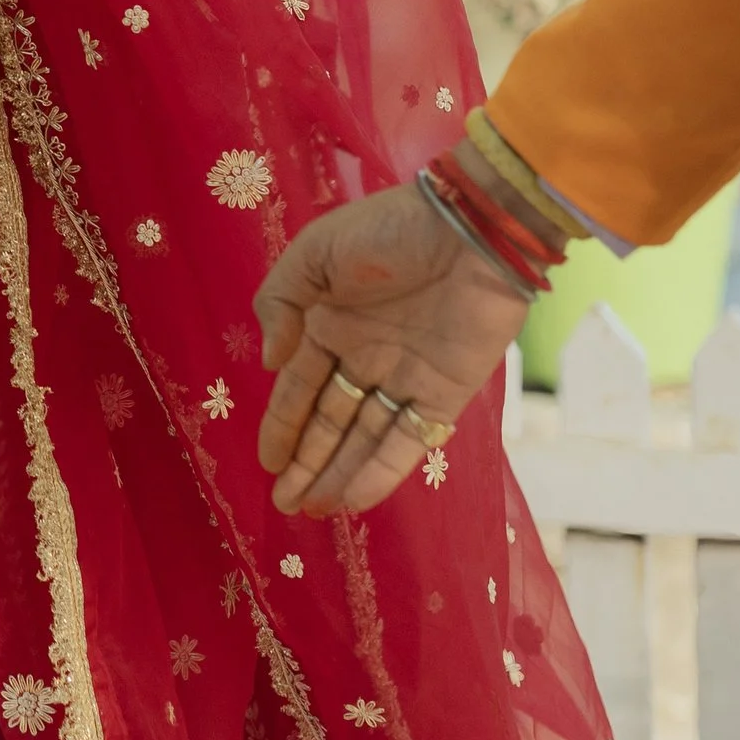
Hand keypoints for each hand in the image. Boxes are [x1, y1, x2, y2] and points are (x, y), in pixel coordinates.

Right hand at [255, 178, 528, 516]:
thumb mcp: (314, 253)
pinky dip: (381, 471)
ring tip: (311, 508)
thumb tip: (270, 363)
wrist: (471, 230)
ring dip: (338, 474)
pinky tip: (352, 499)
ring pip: (365, 438)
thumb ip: (281, 303)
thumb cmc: (388, 232)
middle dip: (306, 461)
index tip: (267, 463)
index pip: (300, 387)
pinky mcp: (444, 395)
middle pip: (330, 421)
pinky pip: (408, 441)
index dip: (282, 425)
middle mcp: (365, 357)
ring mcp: (405, 379)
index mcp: (331, 323)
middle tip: (283, 503)